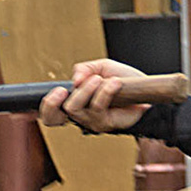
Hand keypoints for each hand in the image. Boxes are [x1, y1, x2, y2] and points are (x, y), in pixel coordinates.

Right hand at [38, 59, 152, 134]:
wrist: (143, 89)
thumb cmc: (121, 80)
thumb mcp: (100, 67)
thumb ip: (84, 69)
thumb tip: (75, 80)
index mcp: (74, 102)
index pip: (51, 115)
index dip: (47, 107)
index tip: (58, 91)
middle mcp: (80, 115)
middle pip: (61, 112)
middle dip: (71, 93)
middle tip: (89, 80)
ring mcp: (92, 121)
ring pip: (76, 108)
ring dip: (89, 89)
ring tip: (103, 79)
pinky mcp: (105, 124)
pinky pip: (97, 107)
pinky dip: (105, 91)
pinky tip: (116, 83)